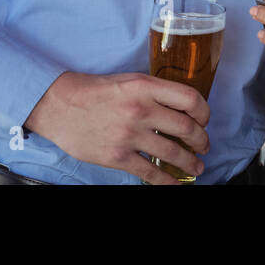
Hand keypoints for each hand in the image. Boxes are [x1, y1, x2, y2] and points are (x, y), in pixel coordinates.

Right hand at [24, 71, 209, 184]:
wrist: (60, 105)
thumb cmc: (96, 91)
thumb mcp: (131, 80)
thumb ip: (156, 92)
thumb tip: (182, 109)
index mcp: (147, 87)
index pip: (191, 99)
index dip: (204, 112)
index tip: (205, 120)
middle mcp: (142, 110)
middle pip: (186, 128)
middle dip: (201, 140)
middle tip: (204, 146)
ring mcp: (129, 135)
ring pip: (172, 152)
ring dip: (190, 162)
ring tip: (197, 167)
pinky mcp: (117, 156)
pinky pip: (149, 172)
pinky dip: (166, 181)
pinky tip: (174, 184)